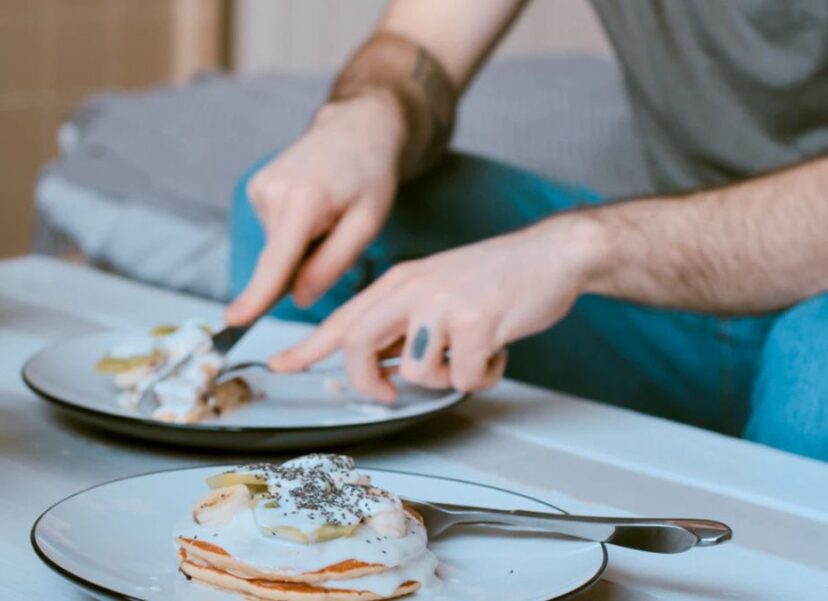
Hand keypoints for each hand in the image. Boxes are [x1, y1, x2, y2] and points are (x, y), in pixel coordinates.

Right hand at [225, 92, 406, 324]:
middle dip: (303, 265)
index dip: (256, 295)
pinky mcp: (256, 188)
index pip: (276, 260)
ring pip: (277, 247)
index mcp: (304, 201)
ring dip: (301, 245)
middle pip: (278, 259)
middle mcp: (273, 192)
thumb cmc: (369, 175)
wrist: (356, 128)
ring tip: (328, 213)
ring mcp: (260, 187)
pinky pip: (275, 230)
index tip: (235, 320)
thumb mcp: (367, 223)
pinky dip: (294, 231)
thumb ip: (332, 264)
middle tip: (337, 232)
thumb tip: (298, 298)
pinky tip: (313, 206)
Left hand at [270, 216, 603, 400]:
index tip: (279, 364)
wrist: (551, 254)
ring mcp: (443, 303)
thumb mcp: (435, 290)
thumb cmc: (496, 278)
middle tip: (388, 392)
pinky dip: (483, 376)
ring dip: (446, 377)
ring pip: (418, 372)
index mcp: (399, 281)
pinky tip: (497, 349)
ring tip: (471, 351)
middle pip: (357, 345)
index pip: (342, 318)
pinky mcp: (477, 321)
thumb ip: (403, 324)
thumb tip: (383, 367)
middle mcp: (412, 288)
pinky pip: (465, 377)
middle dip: (369, 381)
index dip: (306, 347)